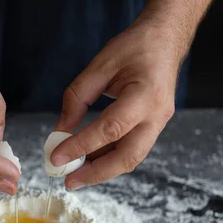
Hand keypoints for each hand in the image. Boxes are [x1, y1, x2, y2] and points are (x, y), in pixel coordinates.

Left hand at [51, 20, 181, 189]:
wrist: (166, 39)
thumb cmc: (135, 47)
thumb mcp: (101, 64)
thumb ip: (78, 97)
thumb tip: (60, 130)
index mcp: (146, 94)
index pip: (110, 129)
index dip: (81, 146)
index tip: (56, 157)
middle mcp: (157, 115)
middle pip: (128, 156)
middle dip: (96, 173)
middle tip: (69, 182)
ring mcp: (159, 123)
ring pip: (131, 158)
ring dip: (102, 170)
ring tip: (75, 175)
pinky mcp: (154, 127)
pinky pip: (131, 149)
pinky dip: (109, 158)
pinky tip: (88, 160)